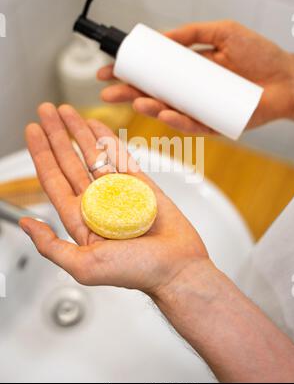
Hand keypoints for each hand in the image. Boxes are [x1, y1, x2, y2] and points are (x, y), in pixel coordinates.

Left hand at [20, 103, 207, 295]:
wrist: (177, 268)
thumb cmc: (136, 272)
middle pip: (70, 160)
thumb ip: (51, 246)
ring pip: (94, 154)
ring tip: (67, 111)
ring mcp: (118, 191)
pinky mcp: (141, 185)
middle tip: (45, 111)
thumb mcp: (84, 266)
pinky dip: (109, 139)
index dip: (42, 153)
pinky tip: (97, 125)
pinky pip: (121, 156)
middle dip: (56, 134)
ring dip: (79, 132)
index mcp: (81, 220)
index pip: (54, 179)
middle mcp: (97, 203)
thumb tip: (27, 225)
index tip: (33, 130)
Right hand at [98, 21, 293, 132]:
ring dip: (150, 108)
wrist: (286, 78)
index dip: (129, 72)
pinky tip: (165, 113)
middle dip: (128, 94)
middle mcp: (189, 91)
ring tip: (136, 101)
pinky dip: (177, 121)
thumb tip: (161, 37)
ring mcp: (199, 108)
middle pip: (153, 94)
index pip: (152, 73)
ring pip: (168, 112)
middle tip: (107, 93)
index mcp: (187, 71)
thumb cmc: (259, 54)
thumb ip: (193, 33)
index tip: (109, 70)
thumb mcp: (223, 32)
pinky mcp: (214, 124)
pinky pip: (192, 125)